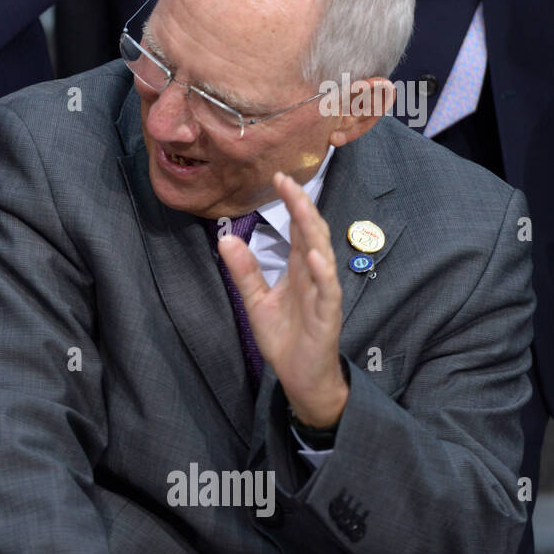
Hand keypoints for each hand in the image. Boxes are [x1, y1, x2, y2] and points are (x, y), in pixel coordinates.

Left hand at [218, 171, 349, 427]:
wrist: (300, 375)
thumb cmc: (285, 337)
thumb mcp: (256, 300)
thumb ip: (245, 271)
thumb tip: (226, 239)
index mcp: (297, 269)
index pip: (297, 229)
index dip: (290, 203)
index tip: (278, 177)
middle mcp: (313, 275)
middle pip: (311, 233)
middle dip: (301, 206)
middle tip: (287, 180)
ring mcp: (323, 293)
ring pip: (322, 255)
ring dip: (312, 231)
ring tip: (301, 207)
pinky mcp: (327, 315)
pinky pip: (327, 290)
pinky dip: (321, 273)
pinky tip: (312, 257)